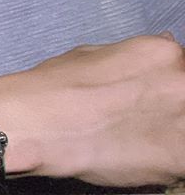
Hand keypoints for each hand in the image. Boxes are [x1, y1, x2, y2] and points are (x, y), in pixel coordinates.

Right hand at [0, 34, 184, 186]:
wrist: (39, 122)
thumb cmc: (56, 88)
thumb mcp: (92, 55)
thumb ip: (136, 56)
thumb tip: (161, 47)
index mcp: (162, 53)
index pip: (183, 70)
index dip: (166, 88)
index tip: (152, 99)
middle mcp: (181, 81)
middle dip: (168, 110)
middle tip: (139, 120)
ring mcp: (184, 120)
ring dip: (169, 135)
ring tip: (137, 139)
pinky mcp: (180, 157)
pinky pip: (183, 162)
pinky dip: (167, 161)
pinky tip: (139, 156)